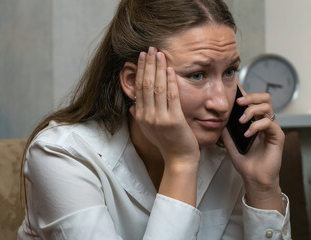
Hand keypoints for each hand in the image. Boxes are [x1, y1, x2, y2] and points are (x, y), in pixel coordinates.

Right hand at [129, 47, 199, 167]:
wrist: (178, 158)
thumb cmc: (165, 143)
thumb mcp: (148, 129)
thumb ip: (139, 116)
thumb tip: (132, 105)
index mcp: (140, 116)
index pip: (138, 88)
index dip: (140, 70)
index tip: (142, 56)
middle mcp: (147, 116)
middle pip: (146, 84)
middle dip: (148, 65)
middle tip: (150, 48)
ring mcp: (160, 118)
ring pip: (157, 88)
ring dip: (158, 69)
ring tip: (160, 54)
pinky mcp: (174, 120)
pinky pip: (171, 96)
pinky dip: (170, 81)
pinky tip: (170, 69)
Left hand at [221, 85, 284, 211]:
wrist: (254, 179)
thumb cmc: (246, 162)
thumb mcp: (230, 143)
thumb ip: (226, 130)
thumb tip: (218, 118)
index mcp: (256, 121)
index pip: (254, 101)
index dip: (245, 93)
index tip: (234, 90)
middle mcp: (266, 122)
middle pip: (264, 98)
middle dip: (250, 97)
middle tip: (238, 102)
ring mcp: (272, 128)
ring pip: (267, 107)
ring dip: (252, 111)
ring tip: (241, 121)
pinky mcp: (278, 136)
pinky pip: (269, 123)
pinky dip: (256, 126)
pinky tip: (247, 134)